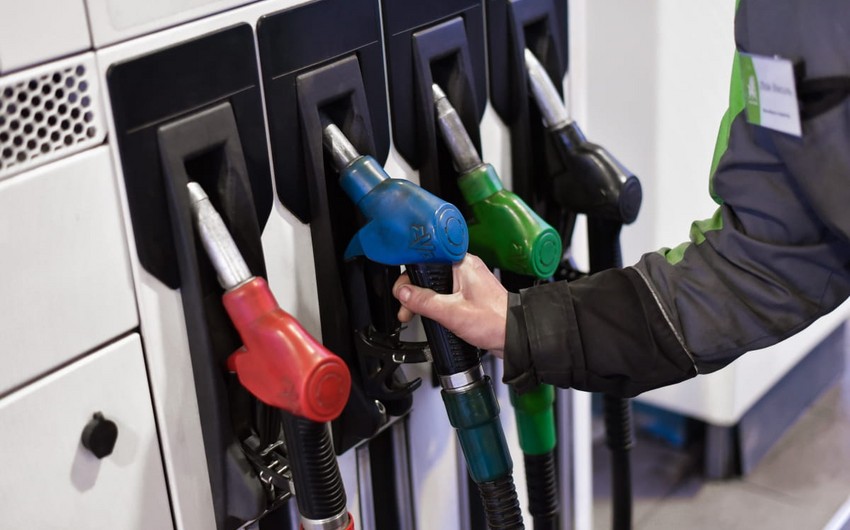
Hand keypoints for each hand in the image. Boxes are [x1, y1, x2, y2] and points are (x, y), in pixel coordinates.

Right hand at [392, 254, 507, 356]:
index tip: (402, 290)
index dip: (410, 274)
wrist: (515, 337)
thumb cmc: (495, 322)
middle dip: (413, 292)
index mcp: (462, 264)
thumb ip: (425, 302)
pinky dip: (435, 304)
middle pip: (428, 273)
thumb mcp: (452, 313)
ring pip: (436, 285)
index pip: (426, 259)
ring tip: (414, 314)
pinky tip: (430, 315)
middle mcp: (464, 269)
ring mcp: (467, 282)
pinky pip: (445, 294)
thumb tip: (404, 293)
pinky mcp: (468, 295)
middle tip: (406, 309)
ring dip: (423, 300)